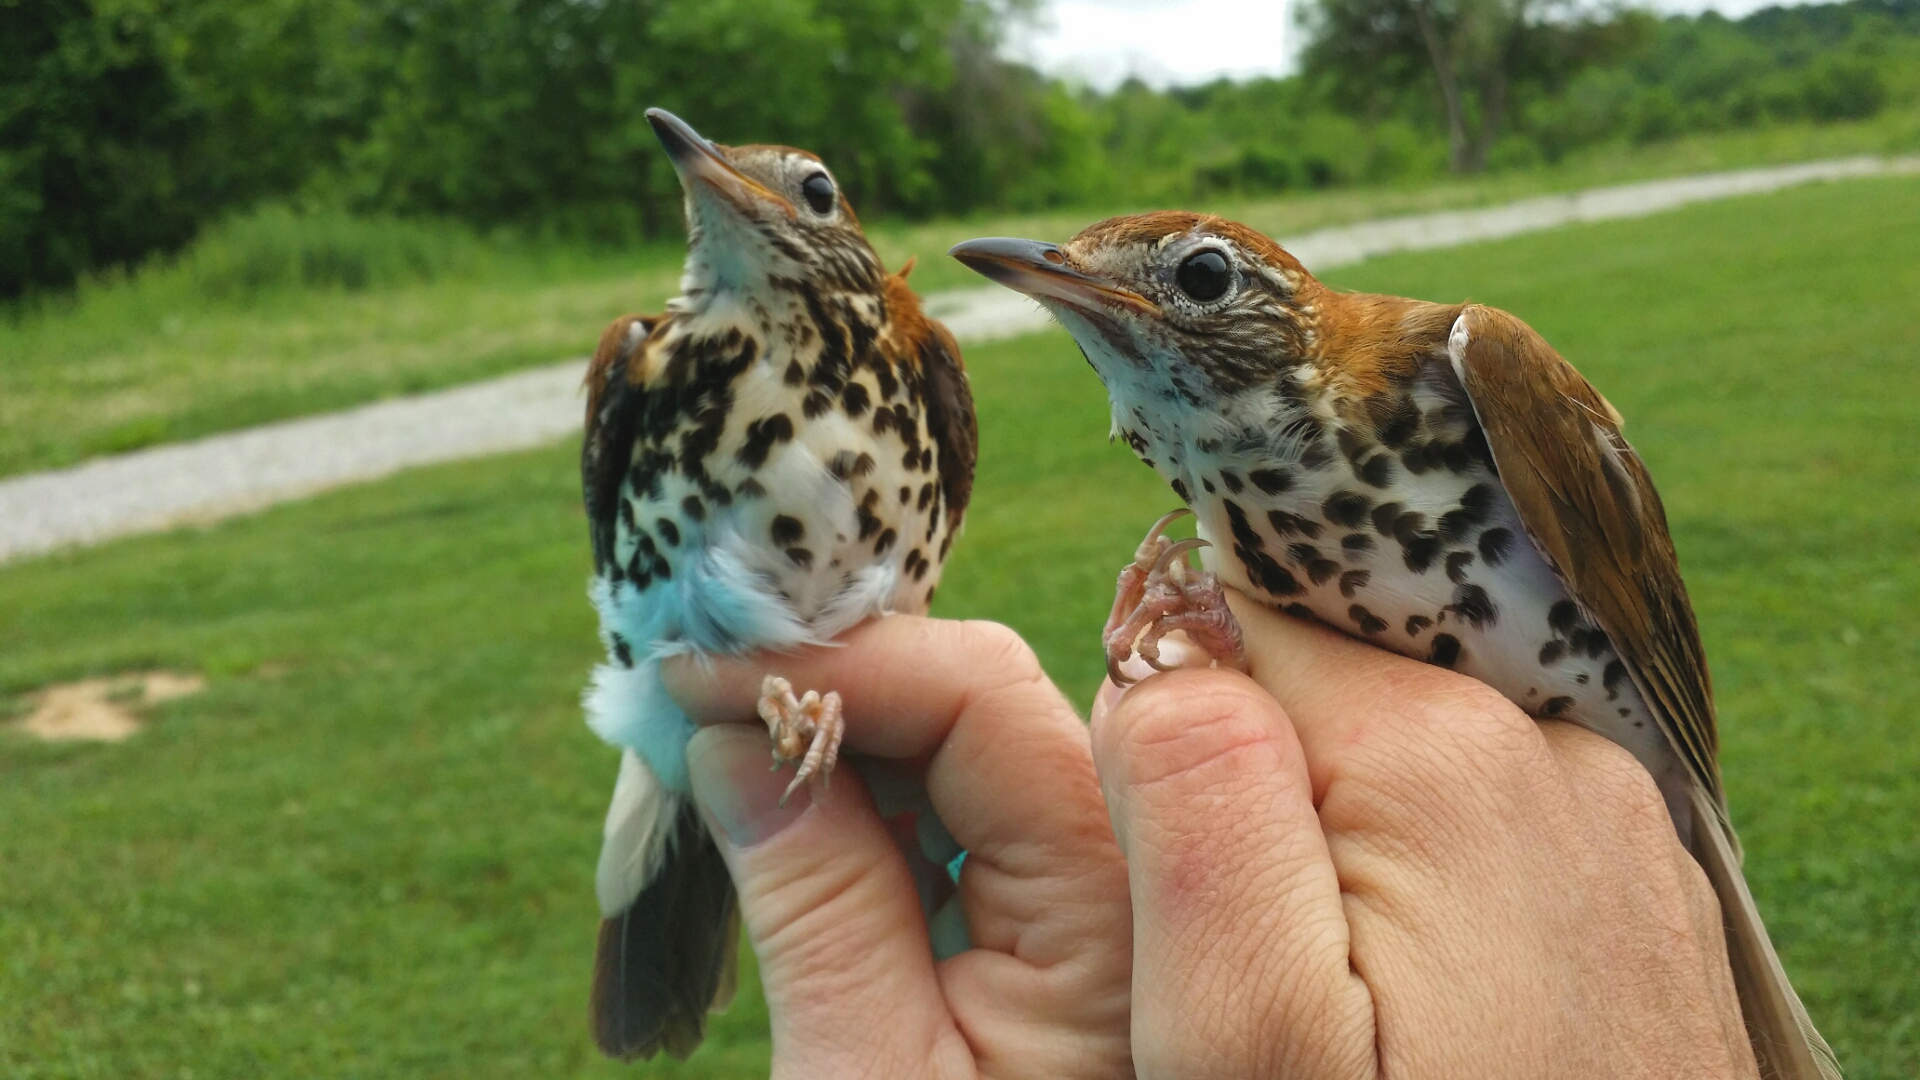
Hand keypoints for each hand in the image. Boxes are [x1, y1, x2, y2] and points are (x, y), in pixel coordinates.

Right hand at [662, 617, 1131, 1079]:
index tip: (702, 677)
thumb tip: (734, 737)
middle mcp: (1122, 873)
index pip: (984, 694)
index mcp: (1106, 905)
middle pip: (979, 696)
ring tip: (719, 746)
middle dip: (834, 680)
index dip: (838, 662)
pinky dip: (864, 793)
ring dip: (839, 730)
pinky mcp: (1047, 921)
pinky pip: (956, 808)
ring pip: (962, 741)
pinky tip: (783, 807)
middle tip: (691, 697)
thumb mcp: (865, 1078)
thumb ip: (816, 904)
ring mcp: (1091, 892)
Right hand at [1091, 591, 1757, 1078]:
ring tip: (1365, 1012)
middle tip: (1279, 978)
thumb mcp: (1248, 1034)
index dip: (1169, 754)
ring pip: (1393, 752)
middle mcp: (1546, 745)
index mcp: (1436, 753)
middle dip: (1260, 804)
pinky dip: (1422, 882)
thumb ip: (1190, 800)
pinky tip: (1433, 1008)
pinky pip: (1476, 815)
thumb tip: (1163, 641)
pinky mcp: (1629, 878)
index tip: (1193, 899)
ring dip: (1341, 850)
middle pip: (1317, 683)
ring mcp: (1607, 812)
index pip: (1228, 632)